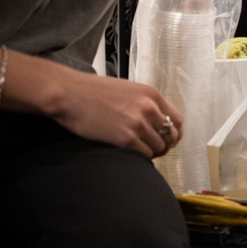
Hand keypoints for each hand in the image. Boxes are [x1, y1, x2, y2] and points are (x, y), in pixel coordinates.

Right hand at [50, 69, 183, 158]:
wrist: (69, 94)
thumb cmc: (92, 91)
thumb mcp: (128, 89)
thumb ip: (144, 103)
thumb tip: (155, 119)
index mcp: (151, 94)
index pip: (177, 120)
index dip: (174, 133)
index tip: (169, 138)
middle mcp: (149, 108)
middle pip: (171, 136)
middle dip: (165, 145)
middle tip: (156, 149)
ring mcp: (138, 124)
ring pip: (159, 147)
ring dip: (153, 152)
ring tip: (141, 152)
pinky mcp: (126, 138)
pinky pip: (144, 154)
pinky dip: (141, 157)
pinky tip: (132, 154)